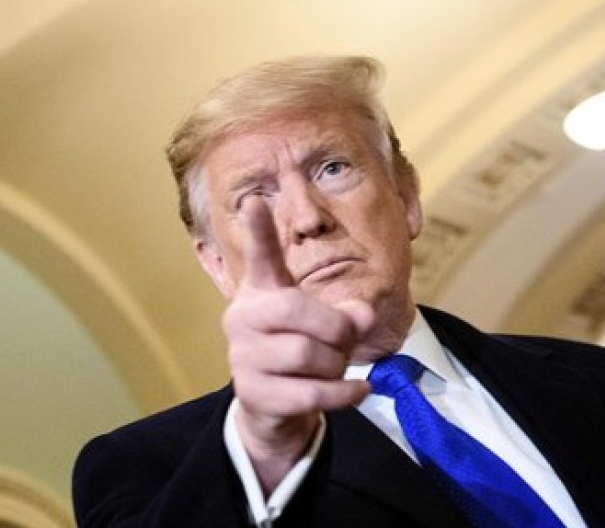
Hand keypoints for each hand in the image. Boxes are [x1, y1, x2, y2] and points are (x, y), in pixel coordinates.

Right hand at [221, 196, 373, 492]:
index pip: (260, 255)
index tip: (254, 199)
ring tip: (337, 367)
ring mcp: (242, 356)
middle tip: (349, 337)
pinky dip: (343, 393)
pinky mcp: (252, 393)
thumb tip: (363, 315)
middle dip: (336, 326)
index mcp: (261, 290)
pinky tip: (358, 390)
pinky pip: (310, 392)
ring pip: (307, 354)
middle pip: (295, 308)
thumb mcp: (328, 325)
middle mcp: (242, 317)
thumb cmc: (303, 350)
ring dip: (338, 363)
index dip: (258, 229)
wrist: (274, 404)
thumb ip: (348, 314)